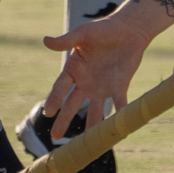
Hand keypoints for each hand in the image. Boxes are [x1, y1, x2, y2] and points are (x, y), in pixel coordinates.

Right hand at [41, 8, 149, 130]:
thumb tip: (45, 41)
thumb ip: (66, 41)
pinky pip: (119, 104)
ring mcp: (102, 86)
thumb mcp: (83, 34)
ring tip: (87, 143)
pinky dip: (120, 116)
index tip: (48, 112)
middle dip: (65, 120)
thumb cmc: (103, 29)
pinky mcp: (119, 87)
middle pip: (73, 104)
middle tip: (55, 136)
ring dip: (91, 125)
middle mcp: (85, 82)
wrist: (128, 30)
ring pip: (95, 110)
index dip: (54, 100)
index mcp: (74, 69)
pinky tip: (118, 129)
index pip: (61, 88)